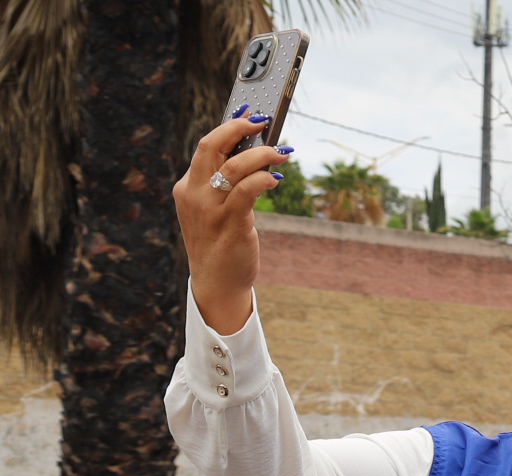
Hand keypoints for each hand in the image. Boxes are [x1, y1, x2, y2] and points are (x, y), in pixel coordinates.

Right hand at [172, 107, 290, 333]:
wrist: (216, 283)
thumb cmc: (220, 243)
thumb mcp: (214, 209)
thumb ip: (225, 184)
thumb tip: (253, 154)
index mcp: (187, 187)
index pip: (206, 147)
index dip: (228, 126)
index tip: (248, 112)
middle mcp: (194, 195)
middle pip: (213, 146)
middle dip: (239, 127)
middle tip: (264, 121)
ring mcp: (211, 210)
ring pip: (233, 166)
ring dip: (261, 154)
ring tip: (281, 153)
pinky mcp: (231, 224)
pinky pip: (247, 191)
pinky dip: (264, 179)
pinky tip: (276, 178)